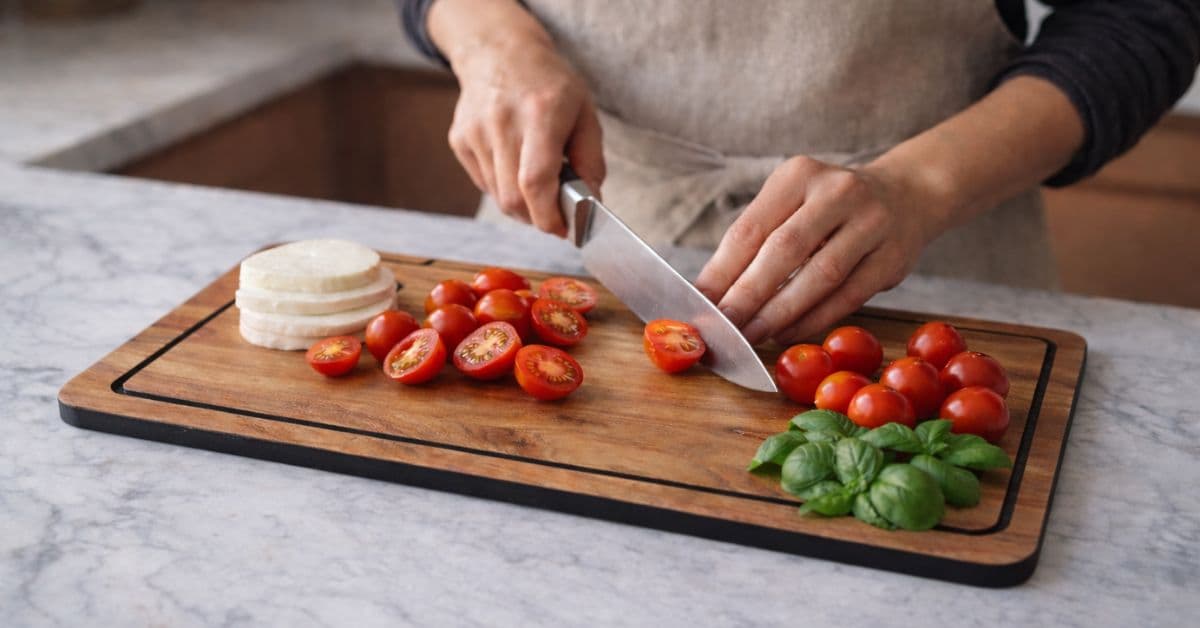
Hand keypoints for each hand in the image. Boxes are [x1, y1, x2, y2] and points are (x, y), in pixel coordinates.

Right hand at [443, 27, 604, 235]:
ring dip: (522, 204)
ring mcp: (475, 132)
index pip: (536, 180)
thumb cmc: (549, 84)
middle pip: (513, 198)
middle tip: (555, 214)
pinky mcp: (459, 140)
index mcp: (540, 112)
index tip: (564, 229)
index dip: (549, 215)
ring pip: (498, 196)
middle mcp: (502, 122)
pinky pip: (484, 183)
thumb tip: (591, 204)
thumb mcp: (585, 112)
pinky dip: (504, 188)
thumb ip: (591, 160)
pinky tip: (515, 165)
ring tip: (537, 182)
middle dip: (537, 218)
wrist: (499, 53)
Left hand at [694, 156, 947, 345]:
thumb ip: (754, 243)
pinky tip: (787, 333)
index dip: (721, 270)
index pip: (751, 228)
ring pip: (819, 276)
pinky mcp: (893, 257)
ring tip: (751, 336)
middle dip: (748, 294)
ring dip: (780, 312)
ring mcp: (871, 223)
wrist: (905, 196)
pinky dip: (813, 319)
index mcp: (798, 175)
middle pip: (784, 250)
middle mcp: (837, 192)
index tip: (699, 303)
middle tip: (723, 326)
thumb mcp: (790, 205)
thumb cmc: (827, 209)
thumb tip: (708, 293)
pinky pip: (848, 296)